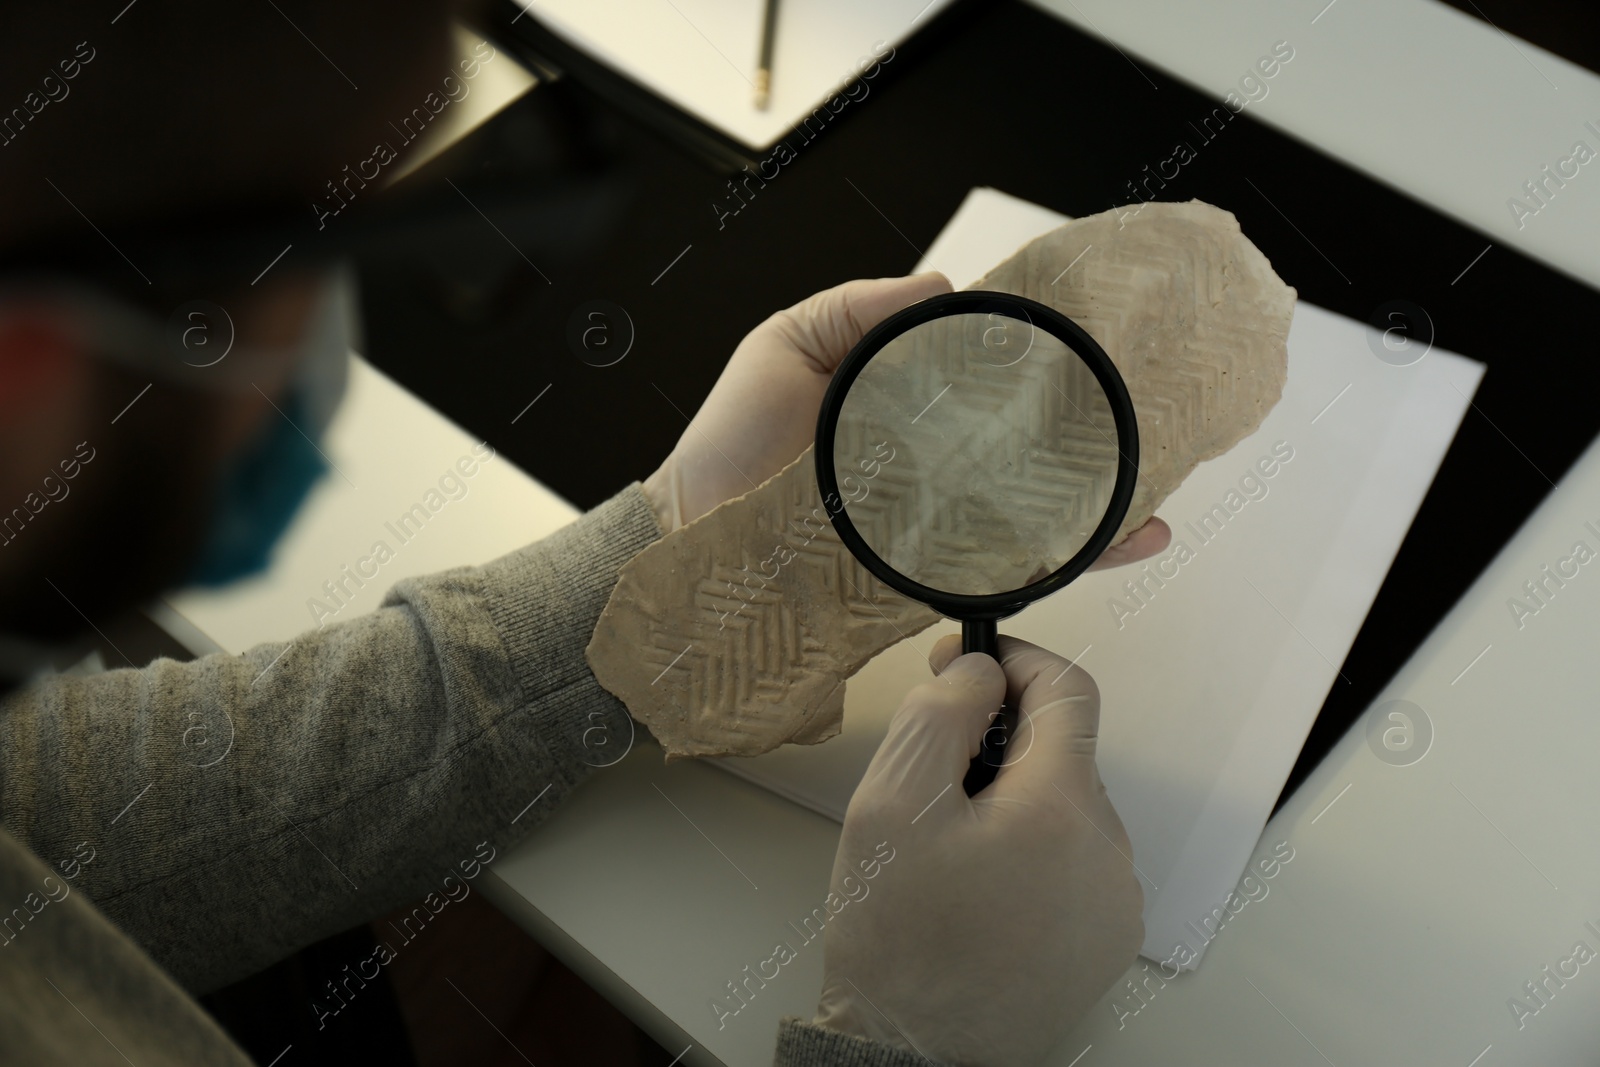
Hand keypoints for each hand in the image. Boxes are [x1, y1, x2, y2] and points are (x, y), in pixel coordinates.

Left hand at [639, 273, 1172, 562]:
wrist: (691, 543)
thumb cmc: (730, 444)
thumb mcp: (786, 346)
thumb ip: (858, 310)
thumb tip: (947, 284)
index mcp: (907, 408)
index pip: (990, 386)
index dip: (1043, 371)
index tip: (1096, 348)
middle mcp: (931, 467)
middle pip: (1027, 456)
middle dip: (1093, 446)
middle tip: (1151, 429)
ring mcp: (932, 525)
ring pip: (1030, 516)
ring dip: (1097, 509)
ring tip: (1152, 500)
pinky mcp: (924, 578)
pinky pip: (997, 572)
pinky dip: (1055, 565)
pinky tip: (1108, 546)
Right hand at [811, 636, 1143, 1065]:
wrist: (912, 1058)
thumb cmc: (896, 943)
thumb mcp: (889, 804)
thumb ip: (940, 714)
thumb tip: (981, 670)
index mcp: (1062, 811)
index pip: (1068, 691)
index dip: (1014, 660)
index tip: (965, 664)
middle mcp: (1109, 854)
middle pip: (1064, 753)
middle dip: (1000, 742)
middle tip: (931, 775)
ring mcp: (1115, 903)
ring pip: (1068, 808)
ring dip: (1015, 800)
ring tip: (949, 847)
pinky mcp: (1106, 941)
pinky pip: (1076, 862)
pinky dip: (1032, 851)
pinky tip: (978, 888)